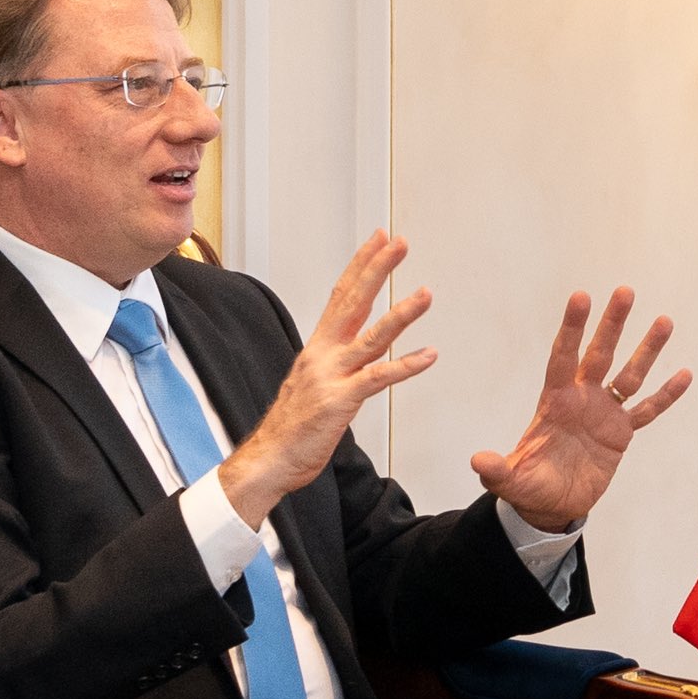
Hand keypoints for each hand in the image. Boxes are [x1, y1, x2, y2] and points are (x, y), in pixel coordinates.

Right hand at [217, 234, 437, 523]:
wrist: (269, 458)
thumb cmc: (292, 426)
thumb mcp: (314, 384)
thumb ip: (337, 364)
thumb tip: (355, 353)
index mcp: (318, 347)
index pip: (342, 295)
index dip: (361, 265)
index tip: (377, 240)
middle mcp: (323, 354)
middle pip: (353, 302)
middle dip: (377, 269)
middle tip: (398, 242)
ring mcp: (331, 376)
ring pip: (372, 337)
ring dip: (401, 313)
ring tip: (426, 294)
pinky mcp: (340, 401)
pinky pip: (378, 378)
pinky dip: (405, 365)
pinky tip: (429, 355)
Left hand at [469, 288, 692, 532]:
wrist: (552, 505)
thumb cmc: (528, 487)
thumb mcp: (511, 481)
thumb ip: (497, 470)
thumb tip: (478, 461)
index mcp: (554, 401)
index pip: (563, 358)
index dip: (572, 329)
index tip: (581, 297)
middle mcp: (581, 399)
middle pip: (599, 355)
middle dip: (611, 324)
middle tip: (624, 291)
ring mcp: (603, 413)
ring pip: (629, 375)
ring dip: (646, 350)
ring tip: (664, 321)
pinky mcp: (621, 433)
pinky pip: (647, 410)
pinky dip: (665, 395)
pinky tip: (684, 374)